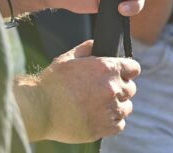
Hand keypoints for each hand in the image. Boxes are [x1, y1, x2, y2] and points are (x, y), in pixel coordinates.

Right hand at [21, 39, 139, 141]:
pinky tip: (99, 118)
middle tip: (104, 93)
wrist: (38, 109)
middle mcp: (113, 88)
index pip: (134, 68)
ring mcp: (109, 109)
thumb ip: (86, 49)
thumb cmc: (51, 83)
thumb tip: (95, 44)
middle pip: (131, 89)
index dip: (127, 71)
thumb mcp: (68, 58)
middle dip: (120, 89)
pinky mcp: (104, 128)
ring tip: (101, 107)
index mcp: (108, 68)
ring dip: (117, 106)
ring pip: (126, 108)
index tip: (121, 76)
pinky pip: (119, 125)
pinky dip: (111, 122)